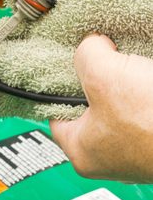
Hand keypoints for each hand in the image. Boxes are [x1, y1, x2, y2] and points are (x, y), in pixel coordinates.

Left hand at [50, 34, 152, 182]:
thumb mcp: (104, 75)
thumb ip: (85, 54)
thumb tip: (92, 45)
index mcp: (82, 150)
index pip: (55, 114)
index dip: (57, 87)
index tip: (64, 69)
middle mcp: (106, 154)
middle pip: (86, 107)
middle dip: (91, 80)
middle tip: (96, 59)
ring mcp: (132, 147)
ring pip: (115, 104)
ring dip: (119, 82)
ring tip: (122, 62)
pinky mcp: (152, 136)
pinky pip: (137, 106)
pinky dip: (137, 87)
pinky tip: (140, 71)